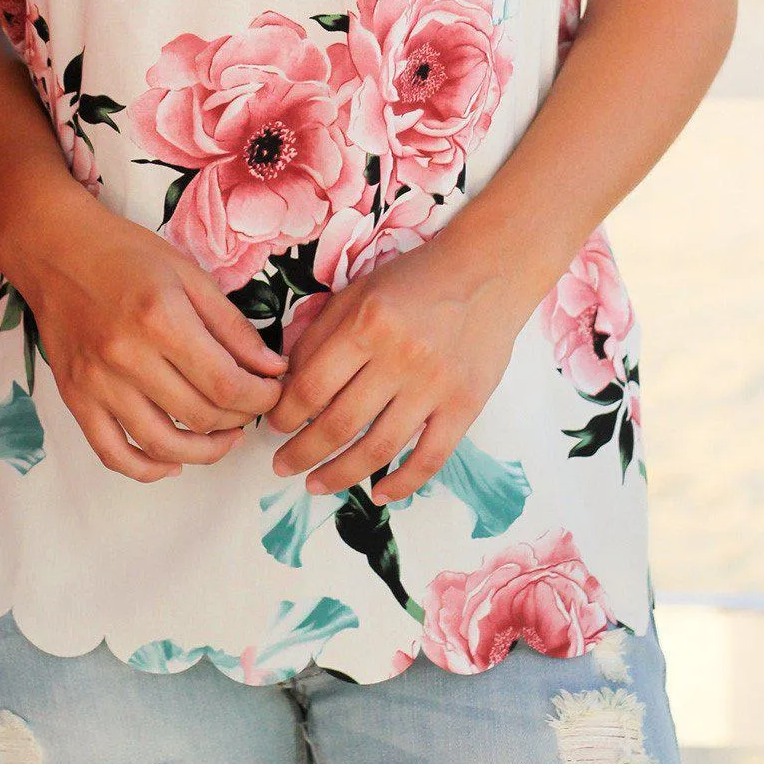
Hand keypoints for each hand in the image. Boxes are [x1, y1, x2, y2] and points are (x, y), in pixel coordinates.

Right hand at [13, 196, 287, 484]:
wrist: (56, 249)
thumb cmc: (125, 253)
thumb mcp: (188, 274)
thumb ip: (231, 326)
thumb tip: (272, 368)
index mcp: (161, 319)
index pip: (226, 384)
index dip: (260, 398)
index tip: (273, 392)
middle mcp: (126, 356)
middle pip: (199, 416)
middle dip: (239, 419)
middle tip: (252, 407)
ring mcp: (96, 382)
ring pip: (161, 445)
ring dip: (203, 452)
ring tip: (224, 438)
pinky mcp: (75, 398)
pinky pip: (112, 453)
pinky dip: (147, 468)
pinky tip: (171, 463)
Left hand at [266, 236, 525, 502]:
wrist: (488, 270)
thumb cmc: (415, 278)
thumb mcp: (358, 290)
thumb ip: (320, 334)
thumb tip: (286, 383)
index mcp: (367, 324)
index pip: (312, 386)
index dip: (285, 414)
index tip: (274, 427)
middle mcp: (400, 357)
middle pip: (338, 424)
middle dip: (301, 452)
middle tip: (282, 465)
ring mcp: (435, 385)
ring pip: (378, 449)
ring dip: (339, 475)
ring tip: (316, 484)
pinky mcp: (465, 405)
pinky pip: (430, 459)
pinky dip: (401, 484)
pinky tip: (378, 494)